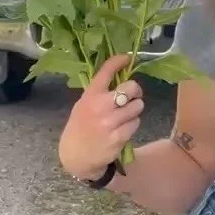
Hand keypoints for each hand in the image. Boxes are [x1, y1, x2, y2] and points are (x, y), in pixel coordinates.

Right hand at [58, 54, 143, 181]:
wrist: (76, 156)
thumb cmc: (81, 127)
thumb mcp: (83, 105)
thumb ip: (99, 92)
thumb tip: (120, 76)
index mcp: (90, 95)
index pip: (106, 71)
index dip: (119, 61)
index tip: (127, 57)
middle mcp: (100, 106)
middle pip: (131, 88)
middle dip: (135, 91)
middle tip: (132, 96)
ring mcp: (110, 122)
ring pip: (137, 106)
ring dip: (134, 110)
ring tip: (125, 116)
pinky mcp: (118, 137)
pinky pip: (136, 123)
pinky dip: (132, 124)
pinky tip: (122, 129)